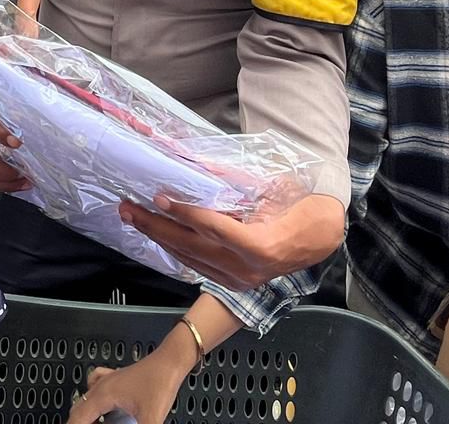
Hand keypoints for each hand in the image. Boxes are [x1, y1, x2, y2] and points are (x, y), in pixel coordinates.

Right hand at [68, 344, 195, 423]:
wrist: (170, 362)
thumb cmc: (160, 382)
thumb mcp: (151, 418)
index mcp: (103, 395)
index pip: (78, 419)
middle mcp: (101, 386)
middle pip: (77, 410)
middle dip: (77, 423)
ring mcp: (108, 381)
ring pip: (85, 400)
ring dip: (84, 416)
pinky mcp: (117, 380)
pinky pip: (94, 389)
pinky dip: (92, 402)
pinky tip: (101, 409)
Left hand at [120, 193, 344, 289]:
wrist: (319, 239)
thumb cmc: (301, 206)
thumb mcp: (279, 187)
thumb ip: (243, 182)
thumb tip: (203, 166)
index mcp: (260, 245)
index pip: (213, 229)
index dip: (184, 213)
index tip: (159, 199)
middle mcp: (245, 268)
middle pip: (192, 245)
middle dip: (155, 226)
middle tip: (128, 208)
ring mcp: (238, 279)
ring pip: (189, 257)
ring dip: (157, 236)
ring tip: (132, 217)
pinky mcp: (232, 283)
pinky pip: (196, 264)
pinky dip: (174, 248)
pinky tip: (156, 233)